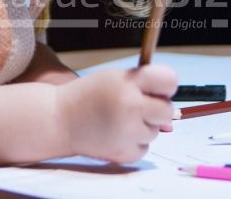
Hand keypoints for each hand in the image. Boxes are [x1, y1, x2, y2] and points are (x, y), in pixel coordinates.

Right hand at [56, 65, 177, 163]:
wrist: (59, 119)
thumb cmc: (90, 95)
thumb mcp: (115, 78)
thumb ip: (144, 87)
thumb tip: (172, 116)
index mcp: (128, 82)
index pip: (169, 79)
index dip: (167, 84)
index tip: (159, 88)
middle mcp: (130, 105)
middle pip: (167, 109)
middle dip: (157, 108)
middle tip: (136, 106)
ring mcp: (128, 131)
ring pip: (156, 130)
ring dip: (142, 126)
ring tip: (117, 119)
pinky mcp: (124, 153)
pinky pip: (144, 147)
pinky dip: (133, 142)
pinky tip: (114, 133)